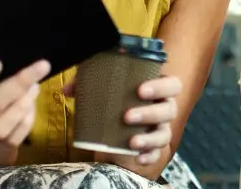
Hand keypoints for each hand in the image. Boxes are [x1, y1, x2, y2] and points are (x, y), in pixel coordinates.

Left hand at [65, 73, 182, 165]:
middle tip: (127, 116)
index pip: (172, 84)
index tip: (140, 90)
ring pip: (164, 134)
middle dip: (149, 113)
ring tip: (131, 142)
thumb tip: (67, 90)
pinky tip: (137, 158)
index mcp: (158, 89)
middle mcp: (163, 109)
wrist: (116, 125)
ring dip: (149, 138)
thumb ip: (87, 83)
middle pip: (169, 110)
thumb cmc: (115, 99)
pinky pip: (156, 154)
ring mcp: (159, 130)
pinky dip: (148, 157)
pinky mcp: (152, 148)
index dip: (161, 86)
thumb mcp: (102, 87)